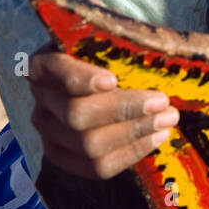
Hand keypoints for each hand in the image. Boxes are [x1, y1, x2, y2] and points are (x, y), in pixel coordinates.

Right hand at [28, 43, 178, 179]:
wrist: (95, 81)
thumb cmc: (106, 52)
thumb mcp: (105, 40)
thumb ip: (120, 44)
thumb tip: (157, 47)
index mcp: (43, 63)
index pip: (56, 71)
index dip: (81, 79)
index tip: (112, 80)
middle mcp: (41, 98)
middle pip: (75, 114)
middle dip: (124, 110)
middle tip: (162, 102)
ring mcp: (49, 132)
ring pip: (88, 145)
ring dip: (134, 133)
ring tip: (167, 119)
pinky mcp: (64, 157)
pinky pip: (96, 167)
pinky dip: (131, 153)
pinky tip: (157, 137)